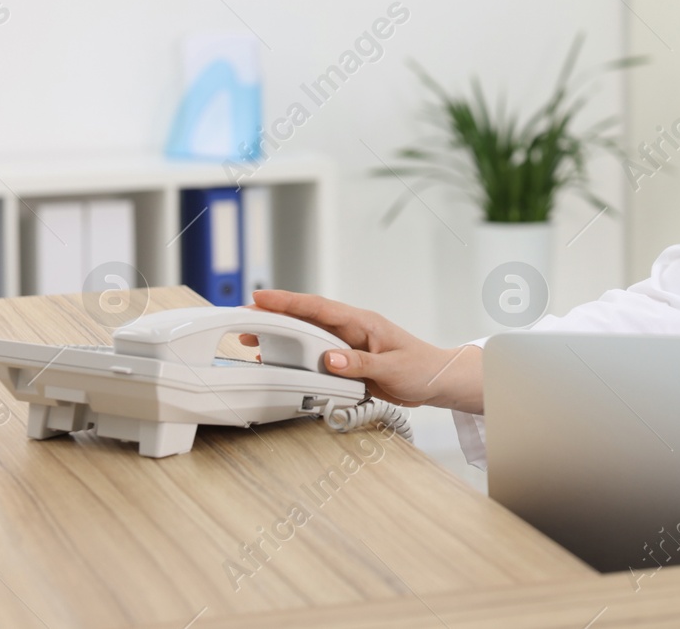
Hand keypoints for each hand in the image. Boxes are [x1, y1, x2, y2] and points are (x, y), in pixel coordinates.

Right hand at [240, 289, 482, 412]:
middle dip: (274, 317)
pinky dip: (295, 357)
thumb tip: (328, 359)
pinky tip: (278, 362)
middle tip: (244, 322)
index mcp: (362, 322)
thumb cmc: (421, 369)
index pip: (319, 308)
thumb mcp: (392, 368)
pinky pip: (315, 356)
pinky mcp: (346, 361)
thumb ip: (360, 364)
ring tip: (251, 341)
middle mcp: (351, 330)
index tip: (261, 298)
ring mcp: (347, 345)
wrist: (435, 381)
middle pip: (306, 320)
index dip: (289, 302)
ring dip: (280, 338)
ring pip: (307, 337)